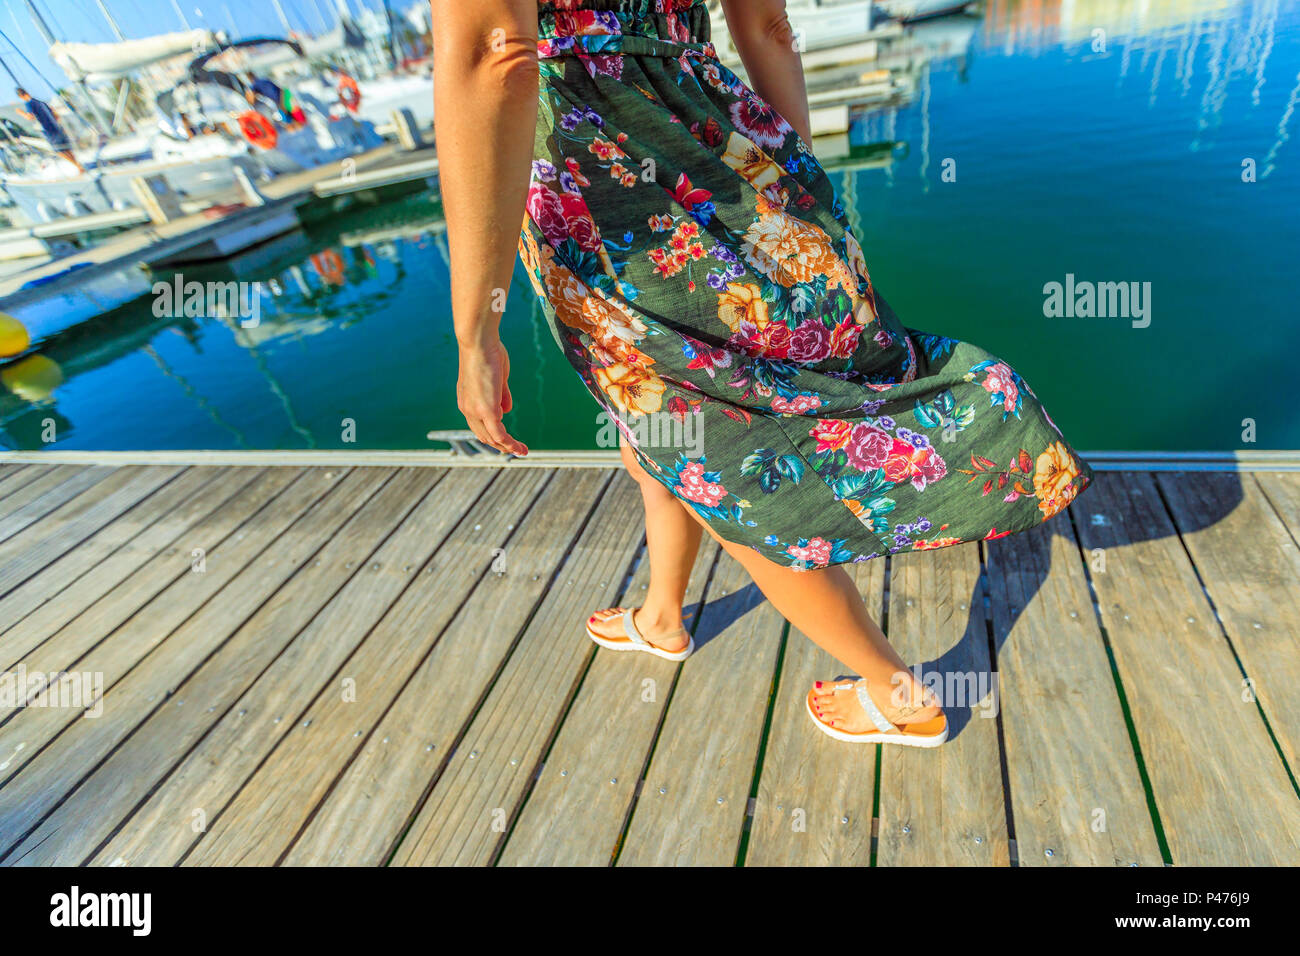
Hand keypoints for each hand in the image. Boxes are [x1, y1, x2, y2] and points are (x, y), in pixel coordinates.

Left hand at [456, 337, 528, 456]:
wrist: (478, 342)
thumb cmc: (487, 352)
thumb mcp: (496, 377)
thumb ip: (501, 395)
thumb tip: (506, 411)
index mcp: (468, 400)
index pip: (479, 424)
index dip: (493, 433)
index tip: (507, 438)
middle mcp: (468, 409)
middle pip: (484, 436)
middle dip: (501, 445)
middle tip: (516, 449)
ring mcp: (476, 411)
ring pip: (492, 438)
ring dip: (508, 447)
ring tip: (522, 452)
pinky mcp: (487, 411)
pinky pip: (499, 434)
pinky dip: (510, 444)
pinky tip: (520, 448)